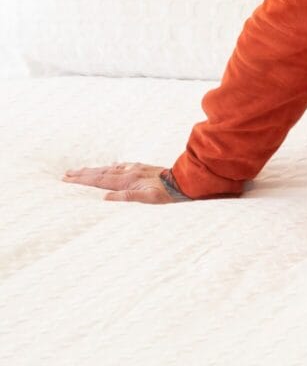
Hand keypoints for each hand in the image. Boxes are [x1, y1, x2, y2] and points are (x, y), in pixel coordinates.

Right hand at [61, 162, 178, 203]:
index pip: (99, 181)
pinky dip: (111, 167)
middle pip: (100, 173)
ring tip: (81, 170)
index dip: (82, 180)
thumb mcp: (147, 199)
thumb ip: (126, 197)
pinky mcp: (141, 168)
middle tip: (66, 174)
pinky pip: (121, 166)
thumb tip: (106, 198)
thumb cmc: (166, 194)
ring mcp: (134, 169)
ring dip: (93, 170)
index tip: (67, 179)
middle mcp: (128, 173)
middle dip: (82, 174)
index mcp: (126, 181)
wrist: (182, 181)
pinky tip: (109, 166)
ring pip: (108, 169)